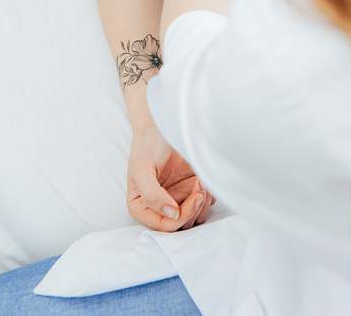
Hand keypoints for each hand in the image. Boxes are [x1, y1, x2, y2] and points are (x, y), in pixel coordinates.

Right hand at [127, 117, 214, 231]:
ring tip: (201, 179)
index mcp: (142, 206)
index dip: (180, 217)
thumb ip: (151, 194)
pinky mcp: (192, 189)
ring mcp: (178, 198)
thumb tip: (171, 214)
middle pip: (182, 224)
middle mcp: (161, 206)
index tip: (193, 198)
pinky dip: (209, 192)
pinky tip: (203, 176)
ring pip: (196, 217)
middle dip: (194, 207)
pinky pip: (206, 203)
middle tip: (199, 183)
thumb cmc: (147, 144)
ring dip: (203, 200)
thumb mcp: (141, 167)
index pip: (164, 225)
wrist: (162, 125)